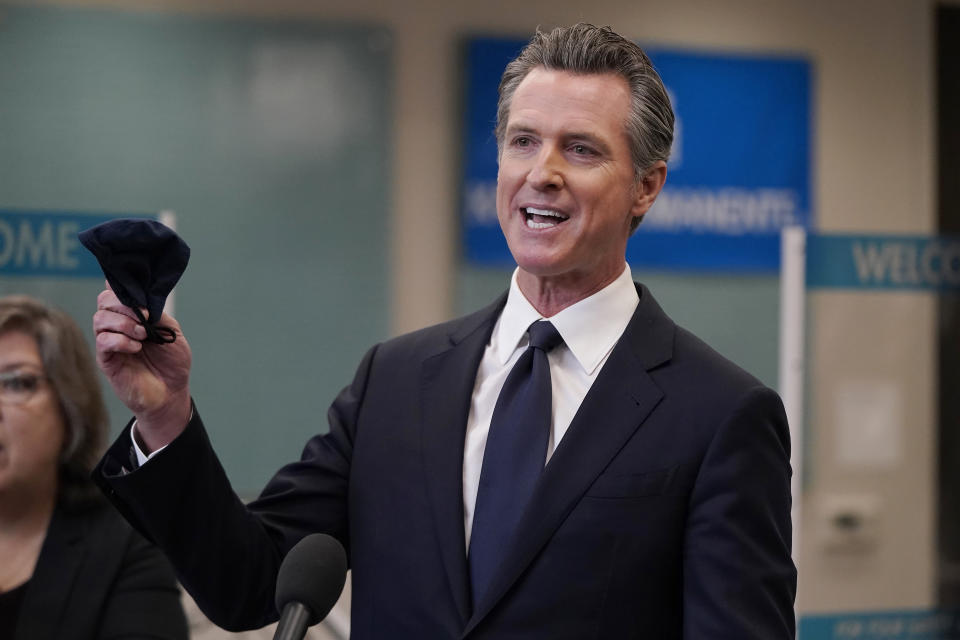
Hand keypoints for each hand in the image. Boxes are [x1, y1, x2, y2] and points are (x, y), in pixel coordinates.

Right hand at [93, 286, 192, 451]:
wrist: (172, 391)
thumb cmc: (172, 361)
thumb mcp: (171, 332)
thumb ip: (157, 314)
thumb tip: (141, 300)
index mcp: (132, 315)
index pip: (115, 291)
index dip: (122, 287)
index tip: (141, 297)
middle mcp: (118, 325)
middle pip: (104, 301)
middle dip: (124, 304)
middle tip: (144, 317)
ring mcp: (110, 342)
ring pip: (100, 319)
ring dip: (123, 323)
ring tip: (143, 335)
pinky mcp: (107, 360)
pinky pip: (103, 341)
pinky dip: (120, 340)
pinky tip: (135, 347)